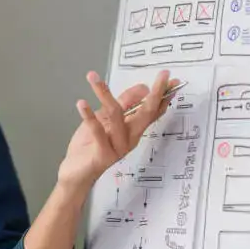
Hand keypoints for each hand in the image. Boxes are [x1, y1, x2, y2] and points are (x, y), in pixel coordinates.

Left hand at [57, 69, 177, 192]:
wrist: (78, 173)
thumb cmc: (92, 144)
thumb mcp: (108, 119)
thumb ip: (124, 104)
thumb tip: (143, 87)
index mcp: (133, 129)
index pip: (153, 110)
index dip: (163, 95)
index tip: (172, 78)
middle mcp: (130, 138)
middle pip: (146, 113)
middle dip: (156, 93)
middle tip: (163, 75)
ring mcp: (118, 147)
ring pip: (116, 115)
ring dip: (104, 93)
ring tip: (93, 77)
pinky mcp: (103, 154)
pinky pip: (97, 131)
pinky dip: (89, 116)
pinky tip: (81, 103)